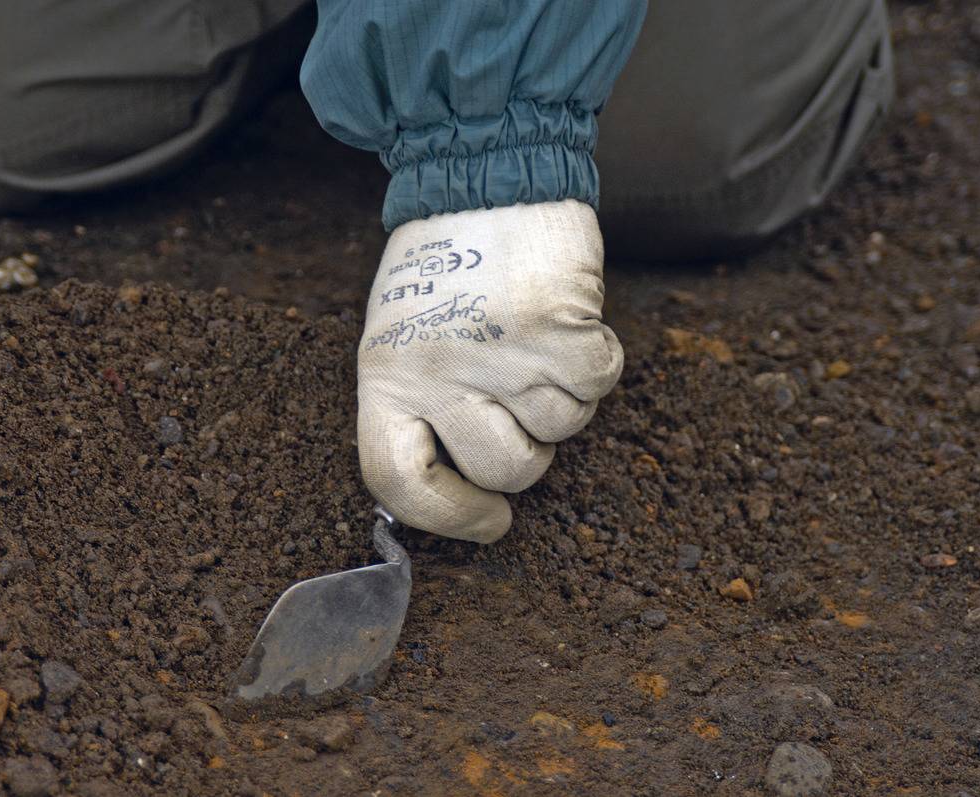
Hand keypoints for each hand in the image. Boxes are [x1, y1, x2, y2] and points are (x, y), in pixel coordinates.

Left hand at [356, 199, 622, 541]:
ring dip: (559, 395)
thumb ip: (417, 411)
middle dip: (526, 446)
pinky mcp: (557, 330)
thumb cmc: (444, 268)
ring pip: (561, 432)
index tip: (489, 520)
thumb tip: (459, 493)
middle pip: (506, 472)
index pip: (400, 484)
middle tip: (517, 395)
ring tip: (529, 338)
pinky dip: (594, 361)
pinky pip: (597, 388)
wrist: (484, 172)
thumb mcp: (400, 341)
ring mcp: (498, 355)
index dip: (449, 516)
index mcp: (383, 379)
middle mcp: (435, 373)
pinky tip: (565, 322)